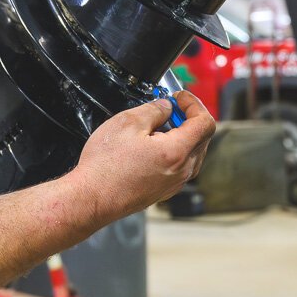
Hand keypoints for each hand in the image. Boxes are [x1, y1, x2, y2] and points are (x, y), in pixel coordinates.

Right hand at [69, 92, 215, 221]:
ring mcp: (174, 184)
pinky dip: (174, 151)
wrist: (92, 198)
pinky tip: (152, 146)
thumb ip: (154, 110)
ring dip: (182, 135)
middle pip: (202, 138)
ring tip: (158, 126)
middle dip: (189, 118)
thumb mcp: (127, 123)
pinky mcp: (164, 191)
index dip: (194, 104)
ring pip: (192, 153)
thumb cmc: (105, 166)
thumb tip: (166, 107)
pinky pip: (180, 166)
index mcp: (177, 152)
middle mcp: (181, 171)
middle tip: (169, 107)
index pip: (205, 123)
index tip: (180, 97)